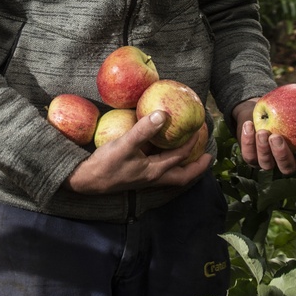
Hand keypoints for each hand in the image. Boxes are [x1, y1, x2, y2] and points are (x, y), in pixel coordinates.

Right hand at [65, 111, 210, 194]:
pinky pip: (160, 171)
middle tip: (208, 158)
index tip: (200, 129)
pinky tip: (162, 153)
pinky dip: (168, 164)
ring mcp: (145, 179)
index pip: (180, 156)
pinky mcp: (137, 176)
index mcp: (154, 171)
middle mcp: (153, 178)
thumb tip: (163, 114)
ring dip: (183, 167)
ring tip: (191, 155)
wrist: (86, 181)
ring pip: (172, 176)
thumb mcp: (125, 144)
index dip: (192, 143)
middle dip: (196, 168)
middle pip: (182, 177)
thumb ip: (143, 130)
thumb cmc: (106, 164)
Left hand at [235, 98, 295, 175]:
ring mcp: (267, 162)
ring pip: (266, 164)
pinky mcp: (251, 157)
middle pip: (287, 168)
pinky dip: (247, 141)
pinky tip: (249, 125)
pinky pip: (249, 155)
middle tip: (276, 137)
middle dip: (282, 155)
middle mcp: (284, 162)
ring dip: (263, 149)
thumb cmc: (288, 109)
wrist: (261, 109)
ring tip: (262, 131)